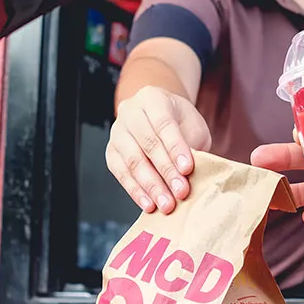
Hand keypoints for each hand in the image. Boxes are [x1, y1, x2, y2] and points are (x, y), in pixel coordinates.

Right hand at [106, 86, 211, 213]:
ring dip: (151, 186)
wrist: (159, 118)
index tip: (188, 169)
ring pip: (132, 160)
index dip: (176, 147)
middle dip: (166, 171)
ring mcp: (117, 132)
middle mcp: (130, 112)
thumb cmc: (179, 123)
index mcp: (153, 98)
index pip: (163, 123)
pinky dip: (135, 191)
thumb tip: (189, 174)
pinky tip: (149, 204)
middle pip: (147, 143)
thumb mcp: (192, 126)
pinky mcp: (111, 152)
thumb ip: (191, 144)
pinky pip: (120, 172)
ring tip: (166, 204)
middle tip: (181, 192)